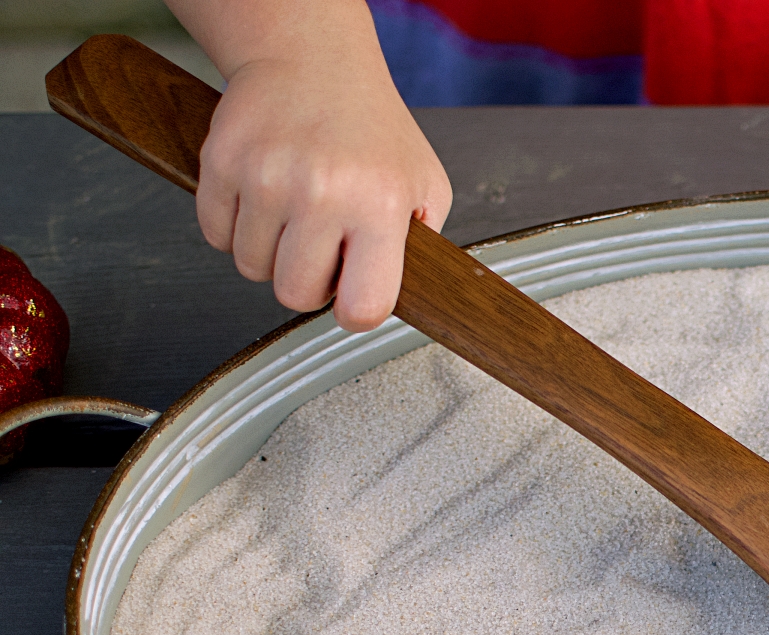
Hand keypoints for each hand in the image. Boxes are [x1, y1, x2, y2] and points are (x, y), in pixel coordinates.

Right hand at [171, 0, 450, 331]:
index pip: (364, 308)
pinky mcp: (221, 162)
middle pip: (295, 295)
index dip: (356, 311)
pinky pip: (215, 235)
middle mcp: (322, 193)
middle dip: (307, 283)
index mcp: (380, 206)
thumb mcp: (425, 186)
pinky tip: (263, 199)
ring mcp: (266, 177)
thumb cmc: (372, 129)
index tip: (353, 294)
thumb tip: (409, 297)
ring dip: (269, 253)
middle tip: (321, 250)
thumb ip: (422, 247)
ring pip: (251, 268)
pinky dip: (235, 227)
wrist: (312, 61)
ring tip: (294, 216)